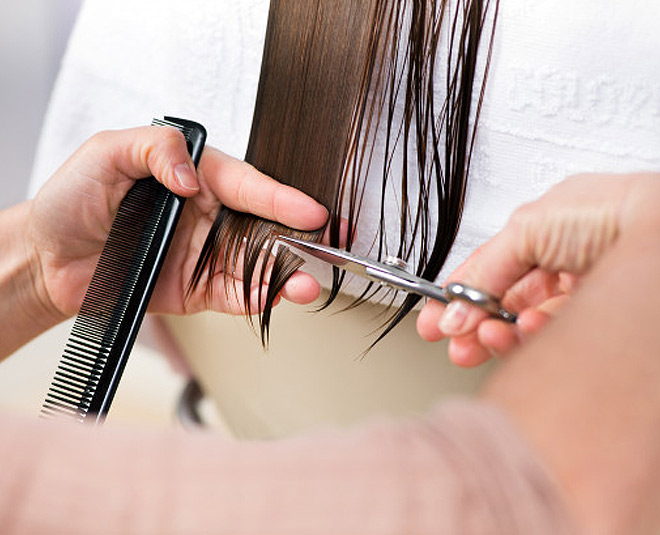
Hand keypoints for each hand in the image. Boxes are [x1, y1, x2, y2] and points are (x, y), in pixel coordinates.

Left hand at [28, 126, 327, 322]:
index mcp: (197, 177)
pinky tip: (275, 297)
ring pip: (258, 264)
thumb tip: (192, 177)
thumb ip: (157, 148)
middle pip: (266, 226)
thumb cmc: (73, 200)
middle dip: (301, 239)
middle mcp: (209, 216)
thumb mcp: (108, 151)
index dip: (283, 199)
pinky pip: (236, 294)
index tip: (311, 211)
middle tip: (329, 247)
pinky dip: (258, 298)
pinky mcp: (198, 289)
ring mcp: (207, 254)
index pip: (249, 185)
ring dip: (285, 275)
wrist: (48, 258)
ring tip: (304, 283)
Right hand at [417, 173, 656, 366]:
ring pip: (529, 325)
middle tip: (458, 345)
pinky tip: (524, 335)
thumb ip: (486, 269)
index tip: (435, 323)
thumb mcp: (528, 229)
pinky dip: (534, 341)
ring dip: (501, 335)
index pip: (490, 269)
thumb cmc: (613, 212)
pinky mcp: (600, 320)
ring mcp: (583, 293)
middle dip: (476, 325)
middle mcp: (563, 263)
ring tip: (488, 338)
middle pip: (507, 303)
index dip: (459, 296)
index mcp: (544, 232)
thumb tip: (454, 307)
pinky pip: (557, 339)